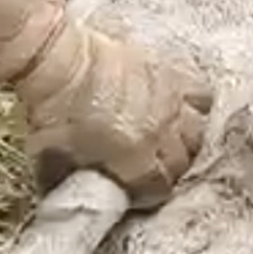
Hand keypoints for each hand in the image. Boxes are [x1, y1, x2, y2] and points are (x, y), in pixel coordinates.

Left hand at [12, 16, 212, 208]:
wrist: (59, 63)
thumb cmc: (53, 110)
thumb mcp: (54, 159)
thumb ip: (71, 178)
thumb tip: (71, 188)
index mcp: (137, 162)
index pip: (160, 188)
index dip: (148, 190)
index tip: (136, 186)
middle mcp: (162, 133)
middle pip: (183, 160)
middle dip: (168, 165)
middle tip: (150, 160)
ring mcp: (170, 100)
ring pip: (198, 128)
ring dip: (186, 135)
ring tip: (167, 132)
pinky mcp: (170, 70)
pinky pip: (200, 92)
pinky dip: (193, 101)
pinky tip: (177, 102)